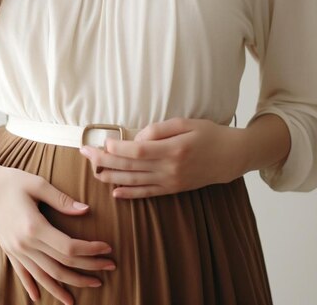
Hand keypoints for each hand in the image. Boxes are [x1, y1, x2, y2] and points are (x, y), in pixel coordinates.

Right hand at [0, 161, 116, 304]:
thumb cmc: (11, 180)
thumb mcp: (38, 184)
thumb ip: (62, 200)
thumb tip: (86, 210)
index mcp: (34, 227)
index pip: (69, 247)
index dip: (91, 251)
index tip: (108, 248)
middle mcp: (24, 243)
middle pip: (61, 264)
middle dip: (88, 268)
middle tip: (109, 268)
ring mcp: (15, 249)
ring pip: (45, 275)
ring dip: (66, 285)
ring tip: (87, 290)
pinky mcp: (9, 250)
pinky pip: (23, 273)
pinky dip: (32, 286)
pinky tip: (40, 298)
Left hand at [79, 117, 247, 198]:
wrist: (231, 157)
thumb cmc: (208, 134)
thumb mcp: (186, 123)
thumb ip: (159, 129)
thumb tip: (136, 138)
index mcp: (173, 149)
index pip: (137, 152)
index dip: (117, 148)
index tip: (102, 142)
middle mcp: (170, 169)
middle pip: (130, 167)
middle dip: (104, 160)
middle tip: (85, 153)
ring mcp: (170, 182)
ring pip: (134, 182)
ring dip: (111, 177)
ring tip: (92, 170)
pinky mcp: (172, 189)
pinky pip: (147, 194)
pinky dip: (130, 193)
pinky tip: (114, 192)